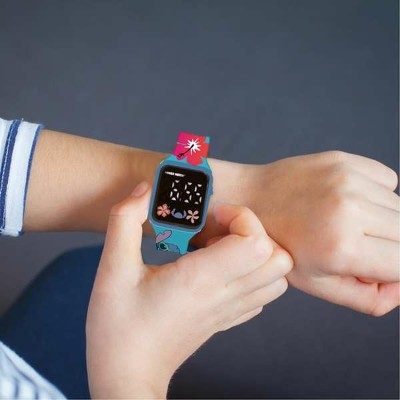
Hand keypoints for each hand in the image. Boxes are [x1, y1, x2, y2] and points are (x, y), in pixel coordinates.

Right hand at [86, 181, 291, 398]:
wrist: (127, 376)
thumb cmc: (117, 327)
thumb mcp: (111, 269)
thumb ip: (125, 221)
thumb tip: (145, 191)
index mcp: (201, 280)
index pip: (256, 242)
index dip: (241, 217)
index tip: (210, 215)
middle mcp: (224, 295)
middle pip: (279, 258)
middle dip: (254, 230)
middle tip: (219, 227)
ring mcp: (230, 311)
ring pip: (278, 278)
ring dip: (257, 252)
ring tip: (222, 245)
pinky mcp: (227, 319)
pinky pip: (262, 294)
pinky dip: (253, 274)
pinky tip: (221, 268)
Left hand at [208, 151, 398, 315]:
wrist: (251, 199)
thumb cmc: (281, 244)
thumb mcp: (317, 284)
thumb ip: (368, 298)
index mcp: (341, 248)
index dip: (395, 272)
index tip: (375, 267)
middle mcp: (349, 210)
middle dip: (393, 246)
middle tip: (361, 246)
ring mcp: (347, 180)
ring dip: (384, 221)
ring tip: (348, 223)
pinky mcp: (345, 159)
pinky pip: (387, 181)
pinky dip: (376, 195)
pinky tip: (345, 201)